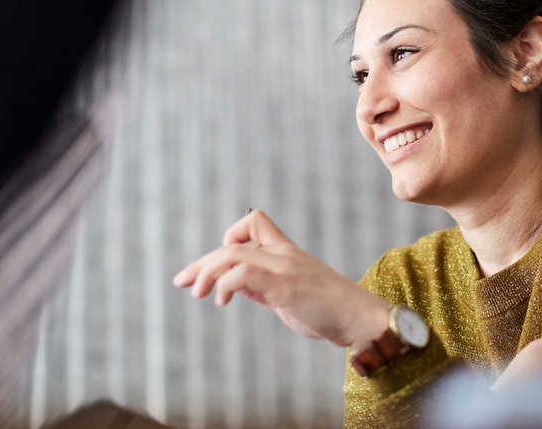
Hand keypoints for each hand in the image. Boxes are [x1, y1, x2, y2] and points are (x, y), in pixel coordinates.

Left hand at [172, 210, 389, 346]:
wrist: (359, 319)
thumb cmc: (327, 311)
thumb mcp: (287, 297)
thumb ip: (261, 287)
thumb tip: (232, 287)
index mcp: (287, 253)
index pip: (254, 223)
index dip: (230, 237)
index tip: (219, 265)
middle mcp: (284, 255)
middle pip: (233, 242)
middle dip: (203, 262)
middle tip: (182, 282)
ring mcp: (285, 268)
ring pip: (234, 253)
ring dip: (207, 271)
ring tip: (196, 293)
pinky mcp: (285, 285)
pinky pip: (245, 272)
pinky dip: (226, 284)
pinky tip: (222, 301)